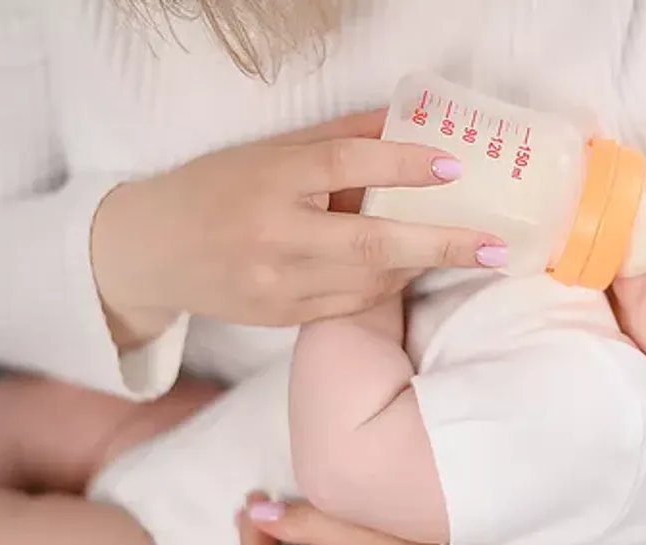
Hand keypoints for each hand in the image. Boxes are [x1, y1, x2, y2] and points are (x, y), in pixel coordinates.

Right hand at [90, 111, 504, 346]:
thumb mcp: (267, 152)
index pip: (346, 166)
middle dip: (442, 244)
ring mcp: (277, 285)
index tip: (452, 164)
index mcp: (269, 179)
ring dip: (419, 265)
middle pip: (372, 242)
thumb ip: (335, 140)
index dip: (403, 164)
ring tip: (460, 250)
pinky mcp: (281, 319)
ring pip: (368, 281)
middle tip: (495, 245)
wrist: (149, 253)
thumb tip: (404, 124)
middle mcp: (274, 236)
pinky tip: (405, 269)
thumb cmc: (213, 189)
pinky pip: (350, 305)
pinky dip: (385, 286)